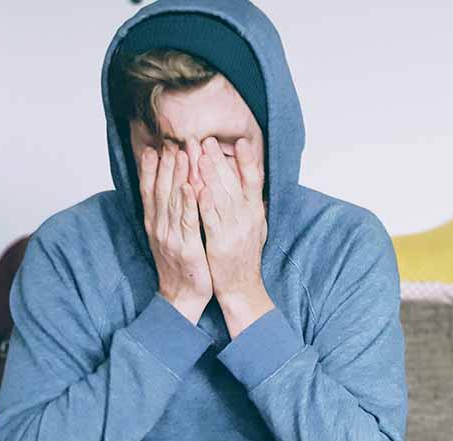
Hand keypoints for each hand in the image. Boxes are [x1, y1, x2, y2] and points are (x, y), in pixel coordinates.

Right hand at [139, 144, 212, 323]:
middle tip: (170, 141)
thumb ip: (167, 215)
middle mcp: (159, 227)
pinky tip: (190, 187)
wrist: (181, 297)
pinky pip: (187, 222)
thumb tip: (168, 192)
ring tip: (182, 154)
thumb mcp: (168, 238)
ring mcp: (171, 237)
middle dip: (165, 164)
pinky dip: (188, 203)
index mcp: (154, 224)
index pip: (150, 190)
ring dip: (177, 176)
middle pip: (160, 190)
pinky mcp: (186, 247)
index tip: (154, 146)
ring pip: (173, 201)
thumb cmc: (180, 266)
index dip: (151, 168)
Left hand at [198, 137, 273, 335]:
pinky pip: (212, 220)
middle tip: (206, 140)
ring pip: (222, 197)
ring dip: (211, 175)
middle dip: (219, 160)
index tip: (241, 141)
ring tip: (199, 155)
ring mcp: (235, 230)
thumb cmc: (244, 258)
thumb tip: (251, 185)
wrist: (242, 288)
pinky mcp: (221, 243)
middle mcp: (248, 219)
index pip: (254, 181)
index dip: (248, 161)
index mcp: (255, 213)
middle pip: (234, 183)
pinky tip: (197, 188)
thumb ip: (251, 206)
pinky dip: (205, 203)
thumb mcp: (255, 228)